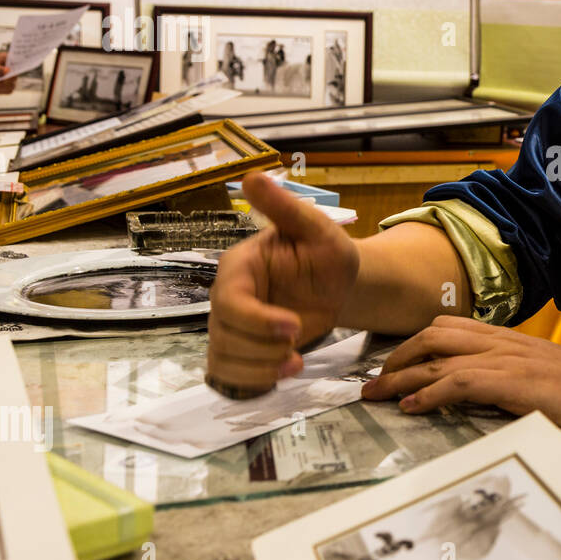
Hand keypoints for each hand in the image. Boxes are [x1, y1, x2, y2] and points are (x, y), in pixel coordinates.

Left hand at [0, 50, 15, 93]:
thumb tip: (8, 71)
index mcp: (10, 60)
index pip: (19, 65)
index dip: (19, 69)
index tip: (10, 71)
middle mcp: (12, 69)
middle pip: (13, 79)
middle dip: (0, 82)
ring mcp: (10, 77)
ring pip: (10, 87)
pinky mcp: (6, 85)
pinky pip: (6, 91)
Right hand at [206, 172, 359, 393]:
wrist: (336, 284)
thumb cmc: (326, 252)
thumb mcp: (317, 229)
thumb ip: (286, 208)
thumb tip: (252, 176)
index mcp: (239, 268)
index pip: (229, 302)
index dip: (257, 320)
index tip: (294, 328)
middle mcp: (227, 298)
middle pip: (224, 337)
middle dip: (264, 349)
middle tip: (299, 345)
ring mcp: (230, 326)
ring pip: (225, 362)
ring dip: (260, 371)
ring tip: (295, 364)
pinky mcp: (241, 350)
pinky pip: (230, 377)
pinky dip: (254, 384)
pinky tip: (283, 374)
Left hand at [361, 315, 560, 429]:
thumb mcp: (533, 372)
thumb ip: (504, 371)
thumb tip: (473, 387)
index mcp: (504, 337)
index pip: (449, 326)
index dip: (415, 342)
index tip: (395, 363)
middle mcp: (498, 342)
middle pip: (433, 335)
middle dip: (398, 356)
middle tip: (375, 381)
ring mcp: (501, 359)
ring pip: (437, 357)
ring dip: (401, 377)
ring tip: (378, 394)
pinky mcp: (506, 381)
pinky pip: (456, 382)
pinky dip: (428, 394)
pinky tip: (411, 408)